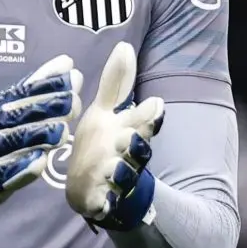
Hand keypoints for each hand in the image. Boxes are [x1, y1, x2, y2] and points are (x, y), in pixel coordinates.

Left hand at [66, 42, 163, 230]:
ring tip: (114, 167)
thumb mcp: (105, 111)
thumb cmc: (101, 144)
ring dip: (122, 171)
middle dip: (136, 142)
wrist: (91, 190)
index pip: (144, 122)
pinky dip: (107, 201)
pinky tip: (103, 197)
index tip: (155, 103)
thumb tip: (125, 45)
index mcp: (130, 133)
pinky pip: (108, 202)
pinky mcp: (105, 202)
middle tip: (128, 136)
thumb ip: (116, 82)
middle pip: (138, 149)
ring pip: (125, 175)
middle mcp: (129, 157)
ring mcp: (118, 181)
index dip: (149, 115)